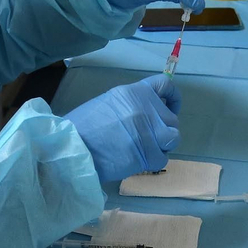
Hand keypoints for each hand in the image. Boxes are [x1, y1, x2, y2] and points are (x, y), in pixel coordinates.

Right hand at [64, 75, 180, 180]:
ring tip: (144, 149)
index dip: (173, 98)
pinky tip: (138, 160)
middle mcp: (147, 109)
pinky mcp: (148, 154)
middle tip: (147, 138)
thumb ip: (131, 105)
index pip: (165, 86)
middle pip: (171, 119)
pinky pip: (162, 158)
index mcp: (136, 93)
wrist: (74, 147)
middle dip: (163, 130)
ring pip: (172, 139)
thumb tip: (143, 115)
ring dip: (162, 145)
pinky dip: (153, 161)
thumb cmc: (83, 125)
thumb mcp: (108, 103)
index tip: (171, 107)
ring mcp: (150, 132)